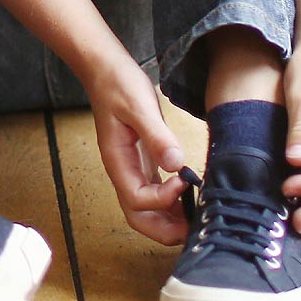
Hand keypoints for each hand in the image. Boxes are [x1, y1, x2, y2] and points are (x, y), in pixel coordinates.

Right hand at [84, 56, 188, 243]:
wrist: (105, 71)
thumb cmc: (119, 86)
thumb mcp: (139, 107)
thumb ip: (157, 137)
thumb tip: (176, 165)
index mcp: (118, 162)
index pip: (138, 200)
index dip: (163, 199)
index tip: (184, 179)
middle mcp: (123, 172)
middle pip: (138, 217)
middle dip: (165, 230)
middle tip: (194, 226)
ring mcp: (131, 169)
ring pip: (146, 210)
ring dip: (169, 221)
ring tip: (196, 216)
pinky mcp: (142, 163)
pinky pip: (154, 194)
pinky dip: (171, 203)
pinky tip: (189, 196)